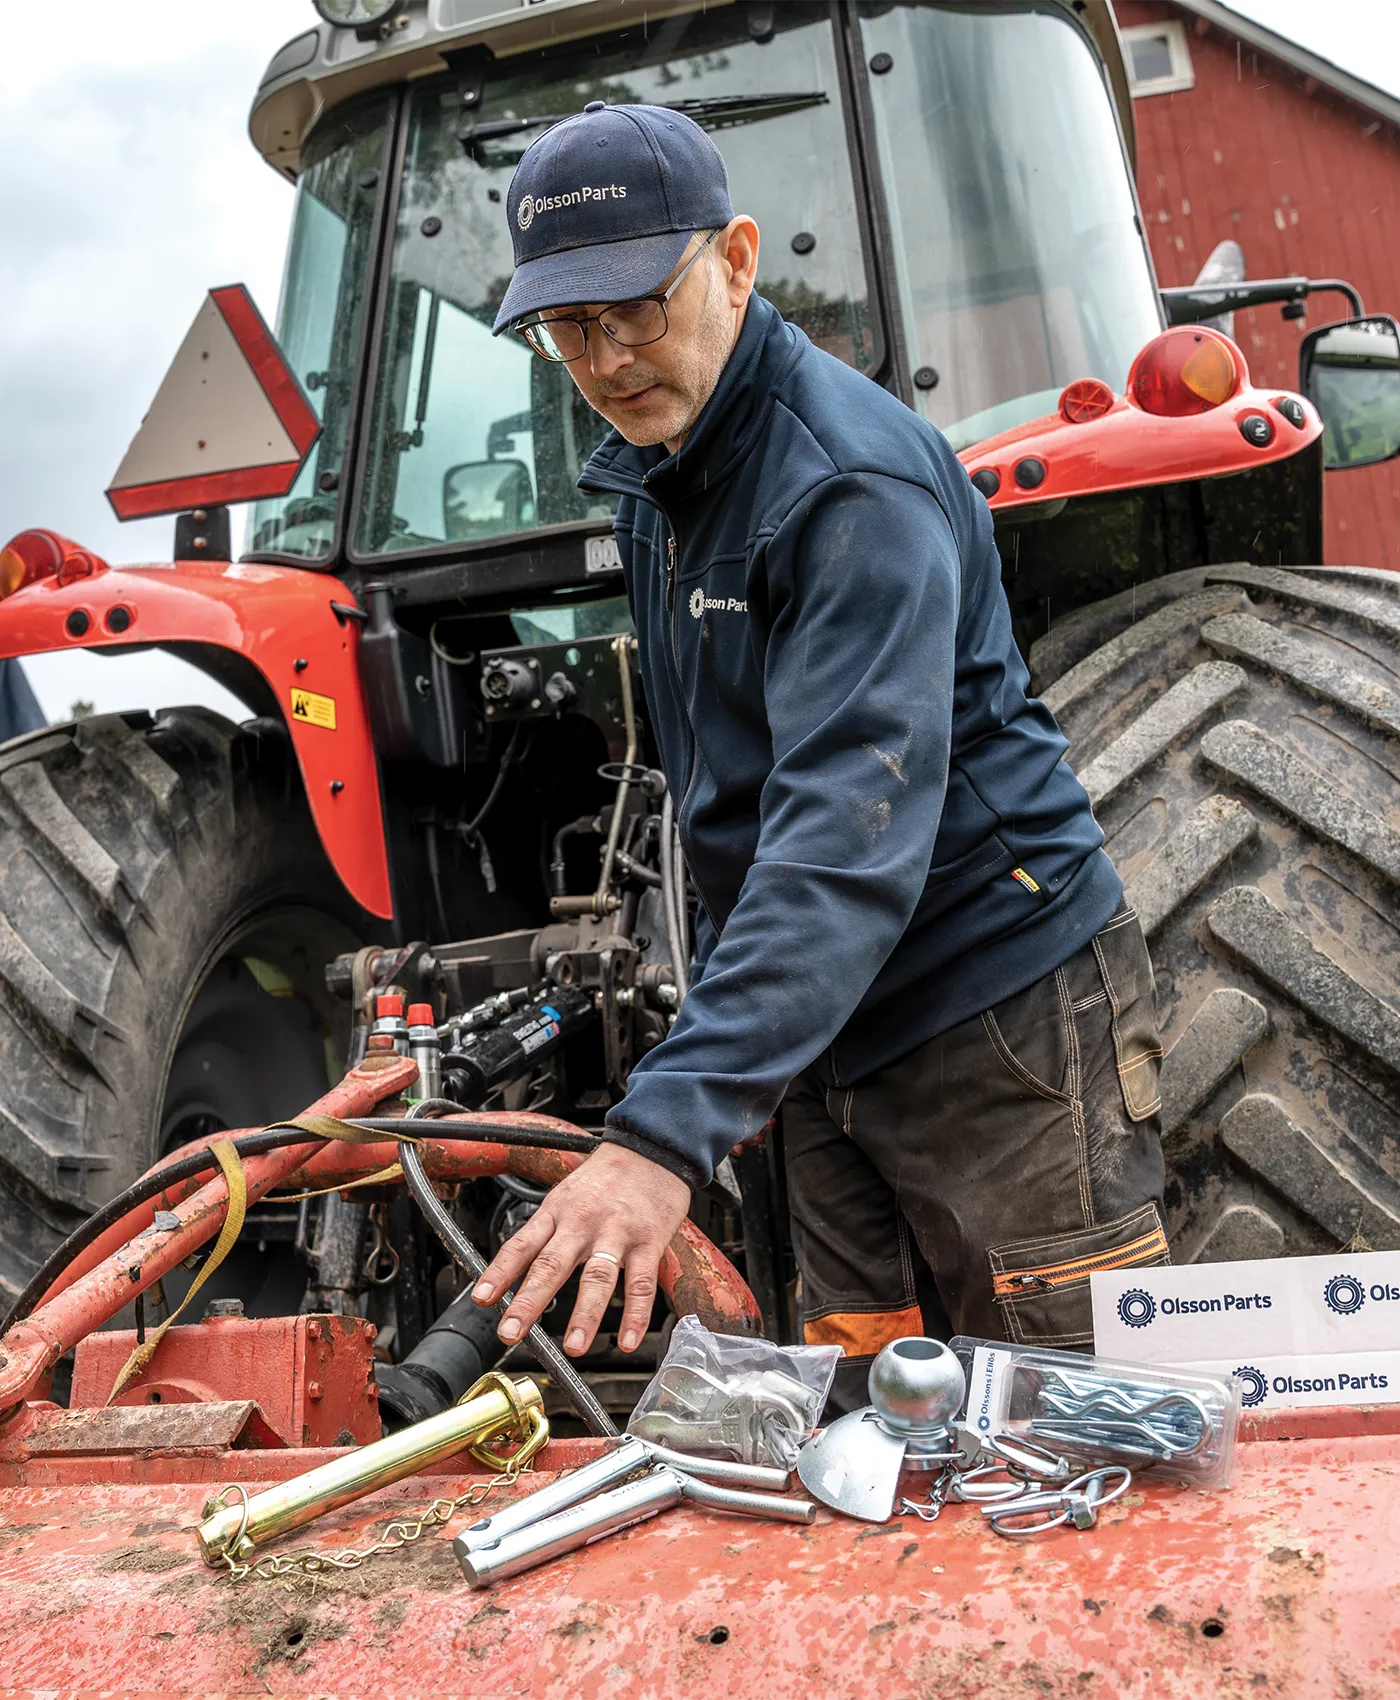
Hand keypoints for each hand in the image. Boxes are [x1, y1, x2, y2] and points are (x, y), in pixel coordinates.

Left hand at [471, 1142, 690, 1355]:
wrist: (652, 1149)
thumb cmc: (607, 1176)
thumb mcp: (567, 1195)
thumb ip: (548, 1231)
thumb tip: (520, 1267)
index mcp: (558, 1212)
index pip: (521, 1244)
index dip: (499, 1272)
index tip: (482, 1298)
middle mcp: (583, 1223)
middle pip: (552, 1264)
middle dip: (529, 1301)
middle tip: (511, 1331)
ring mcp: (616, 1232)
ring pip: (598, 1277)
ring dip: (585, 1315)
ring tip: (574, 1347)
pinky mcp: (649, 1241)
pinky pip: (641, 1283)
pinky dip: (636, 1315)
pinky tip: (630, 1340)